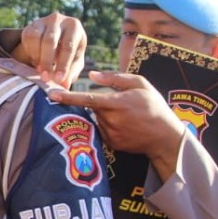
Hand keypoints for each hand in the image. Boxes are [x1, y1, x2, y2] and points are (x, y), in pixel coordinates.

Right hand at [16, 13, 86, 86]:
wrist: (58, 38)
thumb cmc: (69, 52)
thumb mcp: (74, 61)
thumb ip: (71, 73)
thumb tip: (64, 86)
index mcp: (74, 27)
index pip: (68, 46)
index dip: (63, 65)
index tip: (58, 80)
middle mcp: (58, 19)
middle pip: (49, 40)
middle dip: (47, 62)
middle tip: (45, 78)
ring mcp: (43, 20)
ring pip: (35, 38)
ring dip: (36, 57)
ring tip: (40, 69)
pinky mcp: (31, 25)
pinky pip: (26, 38)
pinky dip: (30, 51)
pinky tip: (36, 59)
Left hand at [49, 70, 186, 179]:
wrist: (166, 137)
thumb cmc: (154, 106)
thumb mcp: (140, 84)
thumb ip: (115, 78)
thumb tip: (92, 74)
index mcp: (117, 103)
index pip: (87, 99)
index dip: (68, 97)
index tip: (51, 94)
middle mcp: (111, 120)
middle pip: (93, 108)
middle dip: (102, 104)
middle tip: (123, 106)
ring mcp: (110, 134)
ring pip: (97, 119)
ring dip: (106, 115)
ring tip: (127, 117)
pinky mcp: (110, 144)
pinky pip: (102, 130)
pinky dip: (109, 125)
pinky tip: (125, 126)